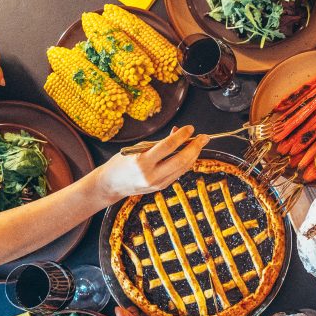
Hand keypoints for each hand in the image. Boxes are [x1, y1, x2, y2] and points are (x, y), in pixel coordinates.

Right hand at [93, 126, 207, 203]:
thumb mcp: (136, 149)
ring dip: (194, 155)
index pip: (167, 146)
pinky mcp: (161, 187)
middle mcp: (151, 174)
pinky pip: (178, 173)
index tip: (190, 128)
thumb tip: (178, 132)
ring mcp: (157, 183)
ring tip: (199, 144)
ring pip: (183, 168)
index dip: (182, 136)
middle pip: (180, 160)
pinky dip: (186, 162)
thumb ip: (159, 143)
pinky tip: (190, 154)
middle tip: (205, 137)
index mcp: (141, 161)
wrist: (110, 184)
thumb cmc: (121, 163)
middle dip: (195, 147)